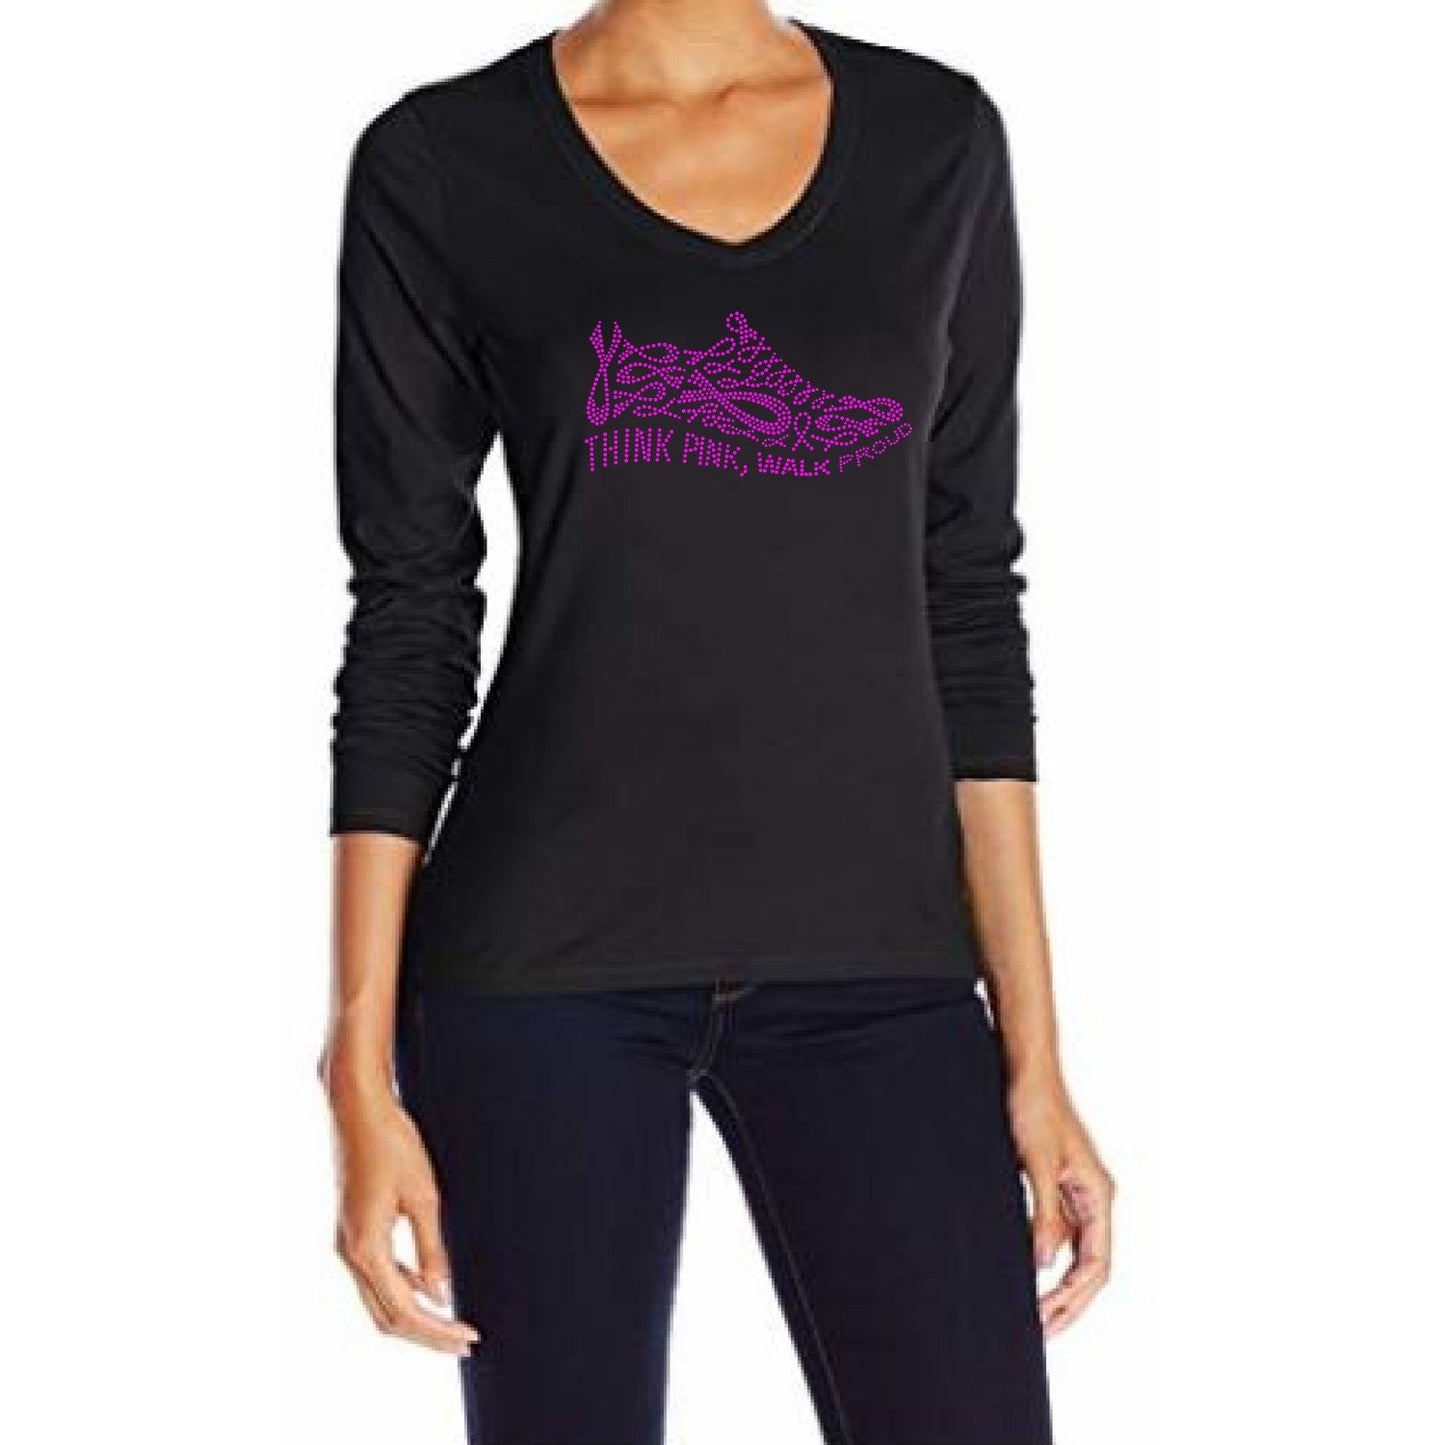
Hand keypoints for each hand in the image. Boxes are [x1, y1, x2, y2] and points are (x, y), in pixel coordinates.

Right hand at [326, 1080, 478, 1355]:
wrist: (358, 1109)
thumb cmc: (393, 1144)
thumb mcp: (423, 1196)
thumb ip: (431, 1249)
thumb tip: (441, 1294)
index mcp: (365, 1249)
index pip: (403, 1311)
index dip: (437, 1331)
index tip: (468, 1337)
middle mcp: (348, 1253)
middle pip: (386, 1316)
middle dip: (426, 1334)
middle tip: (464, 1341)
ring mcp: (345, 1243)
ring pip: (378, 1300)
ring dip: (414, 1314)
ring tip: (452, 1320)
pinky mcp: (350, 1230)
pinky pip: (375, 1275)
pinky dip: (402, 1289)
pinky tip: (429, 1286)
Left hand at [1007, 1076, 1113, 1338]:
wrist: (1026, 1071)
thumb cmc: (1035, 1107)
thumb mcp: (1038, 1164)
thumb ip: (1045, 1215)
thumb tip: (1046, 1263)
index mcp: (1098, 1195)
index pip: (1097, 1264)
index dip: (1074, 1298)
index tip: (1048, 1318)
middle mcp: (1092, 1196)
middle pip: (1091, 1265)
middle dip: (1070, 1301)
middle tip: (1042, 1329)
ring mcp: (1075, 1191)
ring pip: (1077, 1251)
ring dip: (1060, 1283)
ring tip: (1037, 1311)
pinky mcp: (1056, 1183)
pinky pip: (1060, 1232)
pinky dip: (1049, 1256)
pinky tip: (1031, 1270)